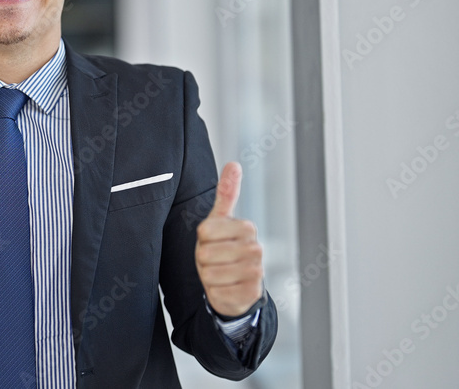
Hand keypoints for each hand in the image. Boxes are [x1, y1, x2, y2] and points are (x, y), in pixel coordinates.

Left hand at [195, 162, 263, 316]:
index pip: (205, 231)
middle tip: (215, 260)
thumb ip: (227, 192)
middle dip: (203, 260)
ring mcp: (256, 272)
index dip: (202, 239)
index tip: (212, 241)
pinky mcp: (252, 294)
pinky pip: (218, 292)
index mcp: (246, 227)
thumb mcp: (220, 220)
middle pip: (205, 254)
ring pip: (210, 274)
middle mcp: (255, 248)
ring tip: (220, 273)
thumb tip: (233, 164)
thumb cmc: (223, 249)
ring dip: (208, 276)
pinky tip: (226, 288)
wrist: (235, 284)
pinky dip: (215, 292)